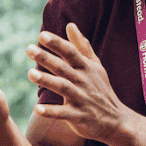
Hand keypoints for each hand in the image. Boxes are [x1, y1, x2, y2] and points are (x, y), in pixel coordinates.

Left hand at [28, 23, 127, 143]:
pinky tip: (37, 109)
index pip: (71, 52)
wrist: (115, 120)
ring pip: (63, 88)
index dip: (57, 44)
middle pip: (63, 67)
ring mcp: (82, 99)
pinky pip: (64, 114)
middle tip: (29, 49)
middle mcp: (83, 81)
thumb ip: (82, 46)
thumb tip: (70, 25)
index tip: (42, 36)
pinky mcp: (79, 116)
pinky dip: (51, 112)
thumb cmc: (101, 89)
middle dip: (46, 58)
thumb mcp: (95, 66)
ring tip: (30, 74)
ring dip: (47, 81)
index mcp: (86, 68)